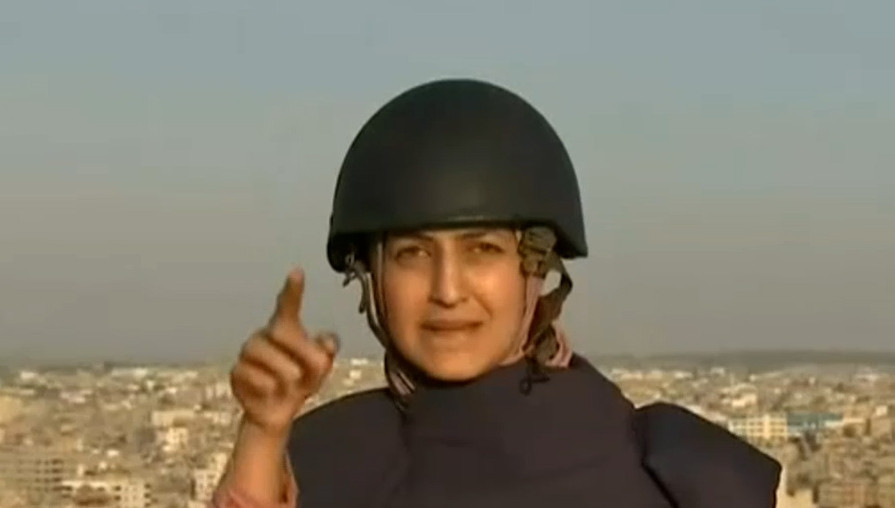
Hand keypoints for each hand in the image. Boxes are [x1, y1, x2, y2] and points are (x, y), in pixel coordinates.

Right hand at [230, 267, 338, 436]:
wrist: (276, 412)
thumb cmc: (299, 382)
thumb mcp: (319, 368)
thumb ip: (325, 352)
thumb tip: (327, 342)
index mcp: (285, 328)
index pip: (287, 306)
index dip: (292, 290)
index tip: (297, 272)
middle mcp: (264, 335)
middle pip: (284, 332)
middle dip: (303, 353)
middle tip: (309, 373)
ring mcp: (248, 353)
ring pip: (273, 360)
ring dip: (288, 378)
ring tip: (289, 385)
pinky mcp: (237, 372)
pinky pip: (260, 380)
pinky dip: (271, 390)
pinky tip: (270, 392)